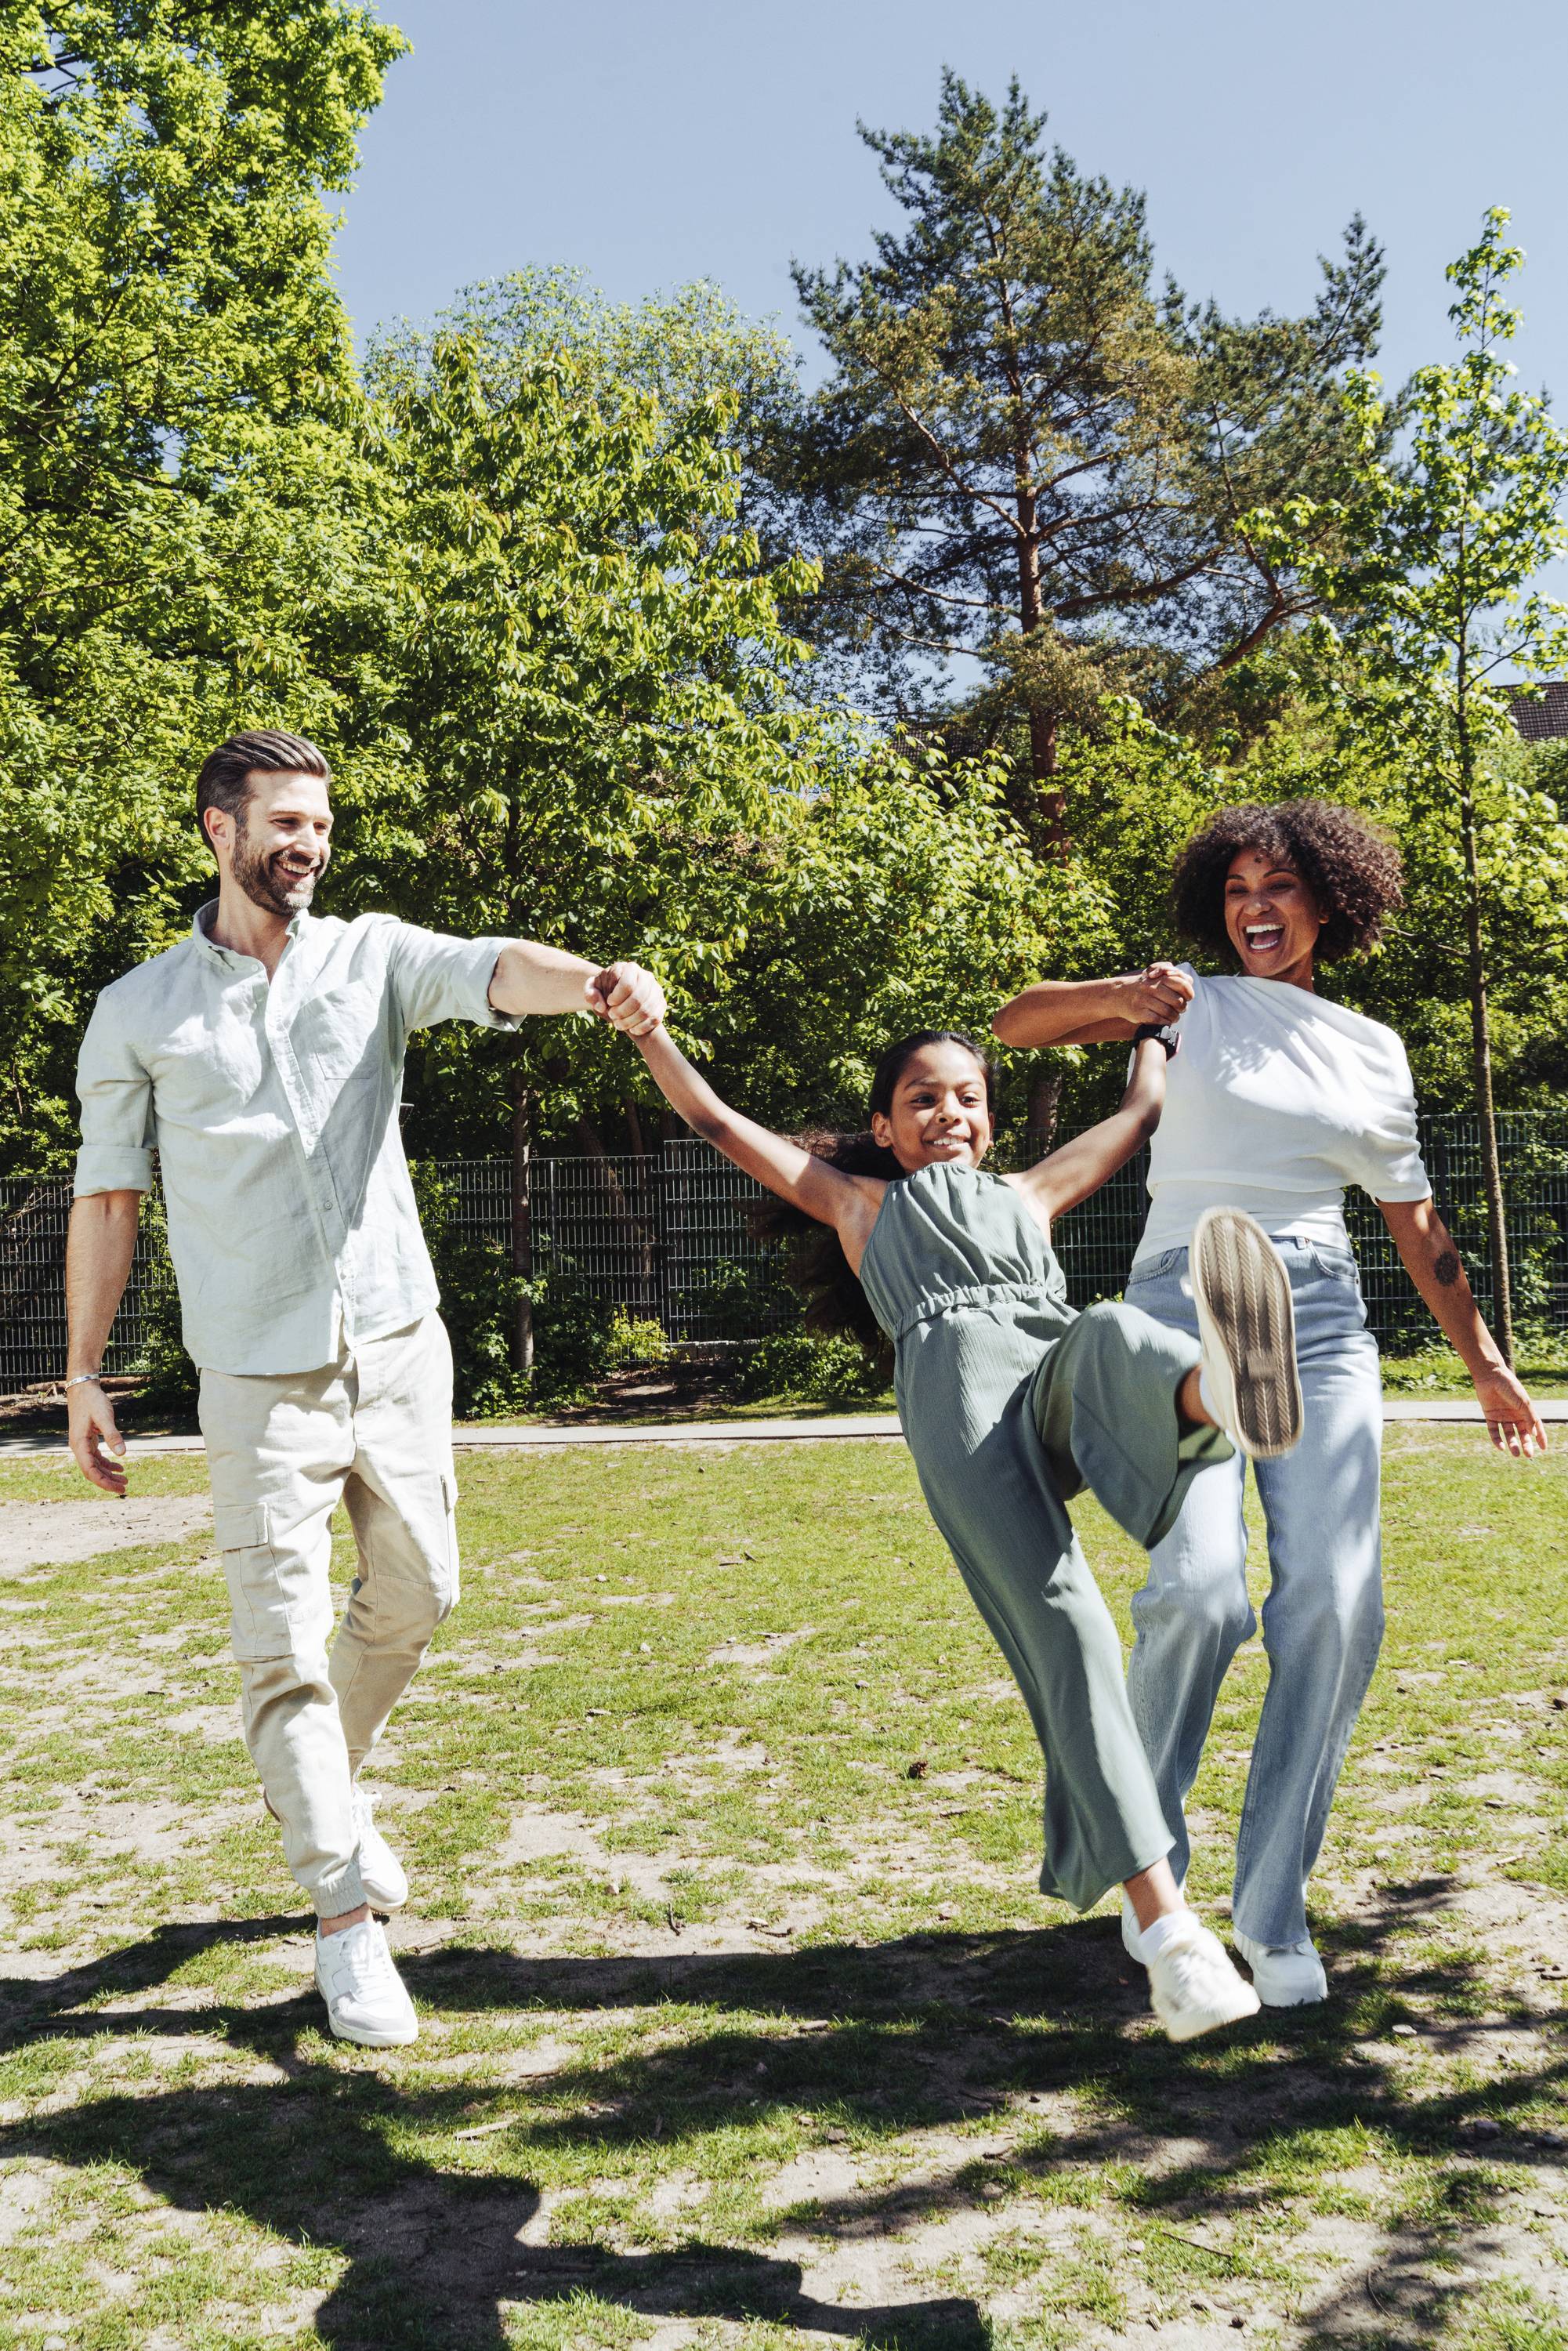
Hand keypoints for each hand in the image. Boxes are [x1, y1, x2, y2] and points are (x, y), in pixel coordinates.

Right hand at [67, 1378, 128, 1493]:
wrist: (83, 1388)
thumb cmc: (93, 1400)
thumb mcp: (104, 1416)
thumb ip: (113, 1435)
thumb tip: (122, 1454)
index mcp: (79, 1444)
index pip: (89, 1470)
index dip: (103, 1482)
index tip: (118, 1488)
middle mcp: (78, 1447)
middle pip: (91, 1472)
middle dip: (107, 1482)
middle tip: (125, 1488)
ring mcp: (82, 1444)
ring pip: (94, 1466)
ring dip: (108, 1474)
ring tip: (125, 1481)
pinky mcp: (87, 1440)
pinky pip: (96, 1458)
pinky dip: (107, 1464)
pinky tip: (120, 1467)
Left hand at [586, 962, 664, 1037]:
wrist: (620, 997)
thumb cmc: (605, 992)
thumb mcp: (593, 990)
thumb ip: (590, 993)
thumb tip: (601, 1006)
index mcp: (629, 968)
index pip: (627, 984)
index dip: (616, 998)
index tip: (608, 1004)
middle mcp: (646, 976)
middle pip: (638, 998)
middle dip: (623, 1012)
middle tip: (612, 1017)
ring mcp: (656, 990)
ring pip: (647, 1010)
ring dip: (631, 1021)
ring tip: (619, 1025)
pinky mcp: (662, 1003)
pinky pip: (655, 1018)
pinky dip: (642, 1027)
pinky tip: (632, 1030)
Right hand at [1115, 962, 1193, 1025]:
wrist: (1119, 994)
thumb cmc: (1143, 986)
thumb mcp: (1156, 975)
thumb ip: (1173, 974)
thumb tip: (1189, 981)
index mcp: (1158, 978)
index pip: (1183, 984)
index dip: (1189, 993)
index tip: (1188, 998)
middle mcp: (1151, 988)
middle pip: (1177, 1001)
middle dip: (1182, 1007)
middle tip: (1181, 1009)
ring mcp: (1144, 1000)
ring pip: (1168, 1012)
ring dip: (1175, 1017)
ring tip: (1174, 1017)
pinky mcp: (1139, 1013)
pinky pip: (1158, 1020)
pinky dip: (1165, 1022)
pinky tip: (1165, 1021)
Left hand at [1472, 1361, 1546, 1457]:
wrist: (1491, 1377)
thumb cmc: (1510, 1387)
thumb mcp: (1523, 1403)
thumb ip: (1529, 1418)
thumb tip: (1534, 1434)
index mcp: (1525, 1410)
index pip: (1535, 1426)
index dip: (1540, 1437)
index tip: (1543, 1448)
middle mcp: (1515, 1415)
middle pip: (1522, 1433)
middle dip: (1526, 1444)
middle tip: (1528, 1455)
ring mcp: (1502, 1416)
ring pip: (1509, 1434)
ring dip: (1512, 1444)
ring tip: (1516, 1453)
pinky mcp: (1490, 1416)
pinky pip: (1494, 1431)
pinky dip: (1497, 1440)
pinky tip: (1501, 1447)